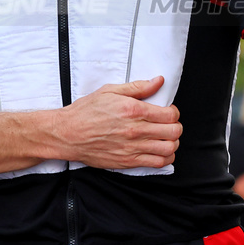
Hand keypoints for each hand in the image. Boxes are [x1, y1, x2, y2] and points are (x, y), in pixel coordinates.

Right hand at [52, 76, 180, 168]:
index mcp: (133, 110)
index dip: (174, 112)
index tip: (168, 112)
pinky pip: (158, 163)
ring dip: (172, 143)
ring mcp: (133, 147)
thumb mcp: (109, 91)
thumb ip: (137, 87)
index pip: (170, 114)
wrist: (67, 134)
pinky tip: (160, 151)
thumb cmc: (85, 112)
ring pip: (169, 148)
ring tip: (165, 138)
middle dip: (175, 127)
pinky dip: (166, 158)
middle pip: (173, 131)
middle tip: (168, 125)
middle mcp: (135, 130)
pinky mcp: (128, 161)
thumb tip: (158, 81)